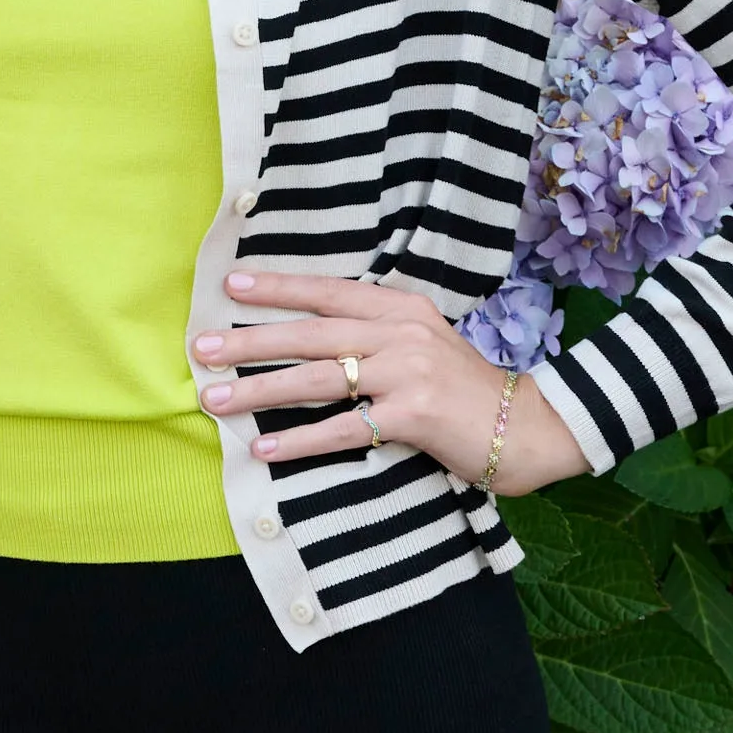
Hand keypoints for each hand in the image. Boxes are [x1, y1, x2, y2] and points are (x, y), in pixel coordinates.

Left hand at [192, 271, 589, 496]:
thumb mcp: (420, 340)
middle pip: (310, 334)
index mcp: (398, 307)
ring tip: (216, 398)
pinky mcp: (416, 415)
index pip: (326, 291)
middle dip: (250, 341)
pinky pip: (346, 428)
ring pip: (318, 379)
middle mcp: (399, 332)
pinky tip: (266, 446)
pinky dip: (301, 439)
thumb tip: (307, 332)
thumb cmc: (462, 387)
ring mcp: (408, 372)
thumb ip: (373, 331)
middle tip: (202, 347)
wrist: (530, 427)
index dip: (277, 287)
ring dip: (260, 389)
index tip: (229, 285)